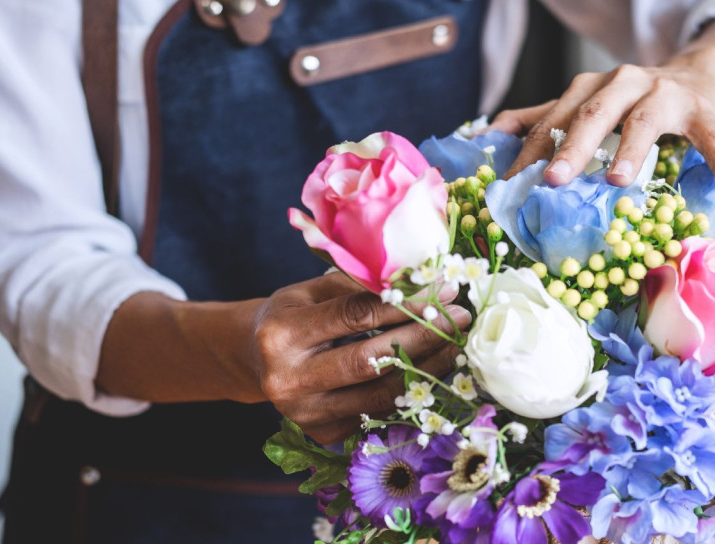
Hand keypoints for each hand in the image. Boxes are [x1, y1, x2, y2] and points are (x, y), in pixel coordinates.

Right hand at [250, 272, 470, 443]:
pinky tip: (433, 370)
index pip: (356, 316)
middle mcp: (289, 380)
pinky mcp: (323, 433)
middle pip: (370, 360)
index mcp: (282, 334)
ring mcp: (305, 414)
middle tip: (459, 319)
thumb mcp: (312, 289)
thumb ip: (360, 286)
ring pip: (380, 394)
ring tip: (456, 345)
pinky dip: (409, 391)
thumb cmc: (292, 315)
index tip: (444, 291)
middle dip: (423, 338)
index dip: (405, 303)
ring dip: (426, 369)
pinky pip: (378, 412)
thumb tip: (424, 281)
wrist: (255, 359)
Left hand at [489, 48, 714, 197]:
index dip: (531, 151)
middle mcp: (624, 84)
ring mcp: (666, 94)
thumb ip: (543, 117)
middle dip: (571, 146)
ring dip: (631, 151)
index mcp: (591, 87)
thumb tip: (489, 132)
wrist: (700, 75)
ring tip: (618, 182)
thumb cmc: (634, 101)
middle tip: (553, 180)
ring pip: (645, 120)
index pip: (554, 118)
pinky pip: (712, 137)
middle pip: (593, 113)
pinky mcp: (705, 110)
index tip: (509, 184)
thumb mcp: (588, 103)